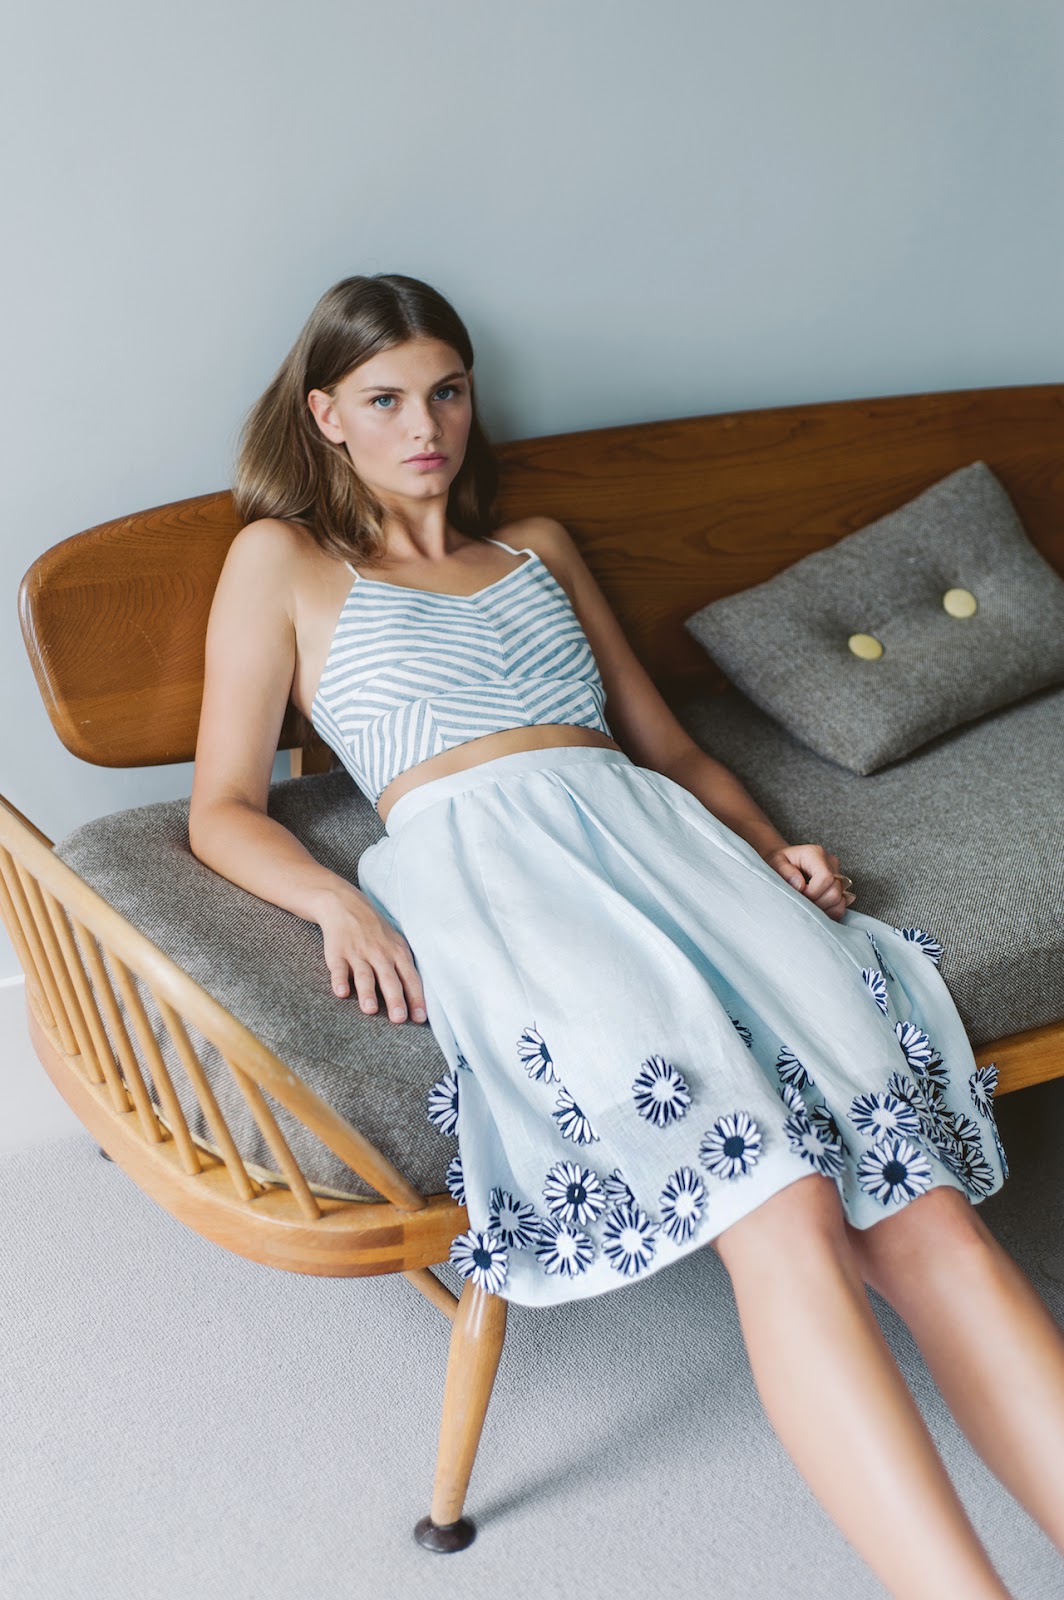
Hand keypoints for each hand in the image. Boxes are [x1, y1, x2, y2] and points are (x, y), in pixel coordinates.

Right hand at [315, 887, 428, 1023]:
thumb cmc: (376, 931)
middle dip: (395, 999)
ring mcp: (358, 953)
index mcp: (397, 952)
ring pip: (364, 975)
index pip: (410, 978)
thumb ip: (405, 968)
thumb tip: (418, 999)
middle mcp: (379, 953)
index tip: (420, 1018)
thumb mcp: (396, 943)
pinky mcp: (337, 953)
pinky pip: (339, 968)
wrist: (344, 905)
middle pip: (389, 979)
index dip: (416, 998)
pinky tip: (342, 993)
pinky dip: (340, 980)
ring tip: (371, 1010)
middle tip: (399, 1019)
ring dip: (368, 993)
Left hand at [761, 843, 855, 922]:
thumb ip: (786, 872)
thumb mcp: (775, 862)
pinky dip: (829, 911)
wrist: (784, 862)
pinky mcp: (839, 886)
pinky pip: (842, 904)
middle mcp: (830, 863)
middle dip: (817, 903)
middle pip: (835, 891)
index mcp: (816, 854)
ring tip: (807, 904)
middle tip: (802, 901)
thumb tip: (799, 886)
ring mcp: (837, 875)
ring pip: (840, 900)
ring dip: (823, 908)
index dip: (812, 892)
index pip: (826, 877)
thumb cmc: (779, 862)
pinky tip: (815, 907)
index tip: (799, 893)